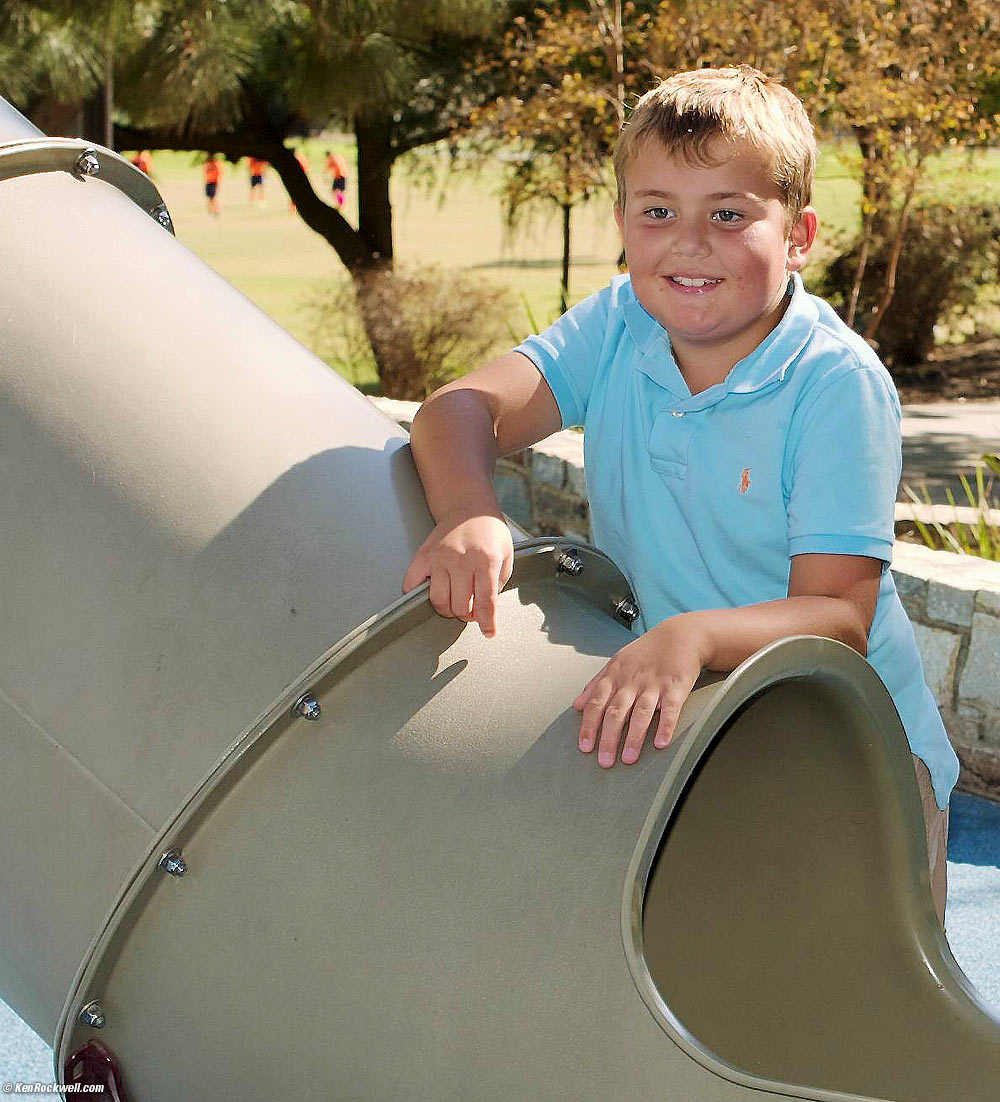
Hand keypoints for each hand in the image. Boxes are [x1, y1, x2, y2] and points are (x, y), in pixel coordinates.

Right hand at [402, 512, 513, 636]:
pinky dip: (418, 596)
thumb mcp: (506, 556)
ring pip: (438, 600)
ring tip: (455, 603)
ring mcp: (439, 558)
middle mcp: (461, 559)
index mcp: (485, 560)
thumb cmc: (489, 532)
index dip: (487, 623)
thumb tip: (485, 610)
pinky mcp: (423, 556)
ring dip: (447, 610)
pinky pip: (412, 585)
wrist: (468, 507)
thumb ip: (498, 584)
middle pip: (460, 606)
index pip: (486, 602)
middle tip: (471, 611)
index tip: (488, 632)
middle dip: (467, 615)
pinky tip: (432, 593)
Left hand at [573, 615, 706, 766]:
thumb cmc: (646, 652)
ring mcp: (654, 684)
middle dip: (608, 738)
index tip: (584, 747)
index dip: (589, 726)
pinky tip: (660, 743)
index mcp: (615, 676)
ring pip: (640, 713)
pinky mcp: (676, 687)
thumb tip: (576, 705)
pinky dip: (665, 726)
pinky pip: (670, 709)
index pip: (596, 703)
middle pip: (616, 712)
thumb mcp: (616, 663)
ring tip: (629, 759)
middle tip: (604, 762)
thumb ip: (595, 685)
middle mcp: (631, 681)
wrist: (680, 635)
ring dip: (634, 737)